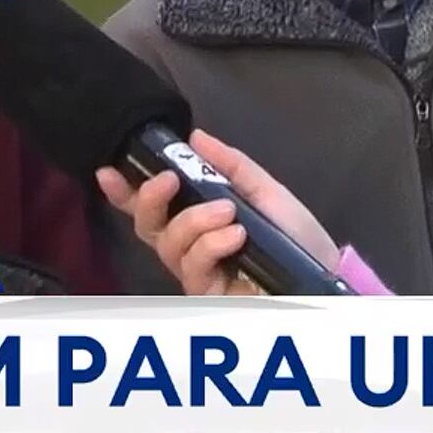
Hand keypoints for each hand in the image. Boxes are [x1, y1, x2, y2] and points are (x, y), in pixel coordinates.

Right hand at [96, 129, 340, 295]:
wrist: (323, 275)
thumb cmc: (296, 235)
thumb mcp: (264, 190)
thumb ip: (230, 165)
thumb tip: (196, 137)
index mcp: (198, 221)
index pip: (152, 208)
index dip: (124, 192)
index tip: (108, 170)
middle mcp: (190, 249)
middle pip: (147, 227)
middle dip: (149, 199)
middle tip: (170, 179)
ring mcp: (197, 274)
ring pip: (168, 245)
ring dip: (194, 221)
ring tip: (228, 213)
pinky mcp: (209, 295)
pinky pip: (193, 266)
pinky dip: (210, 244)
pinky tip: (235, 235)